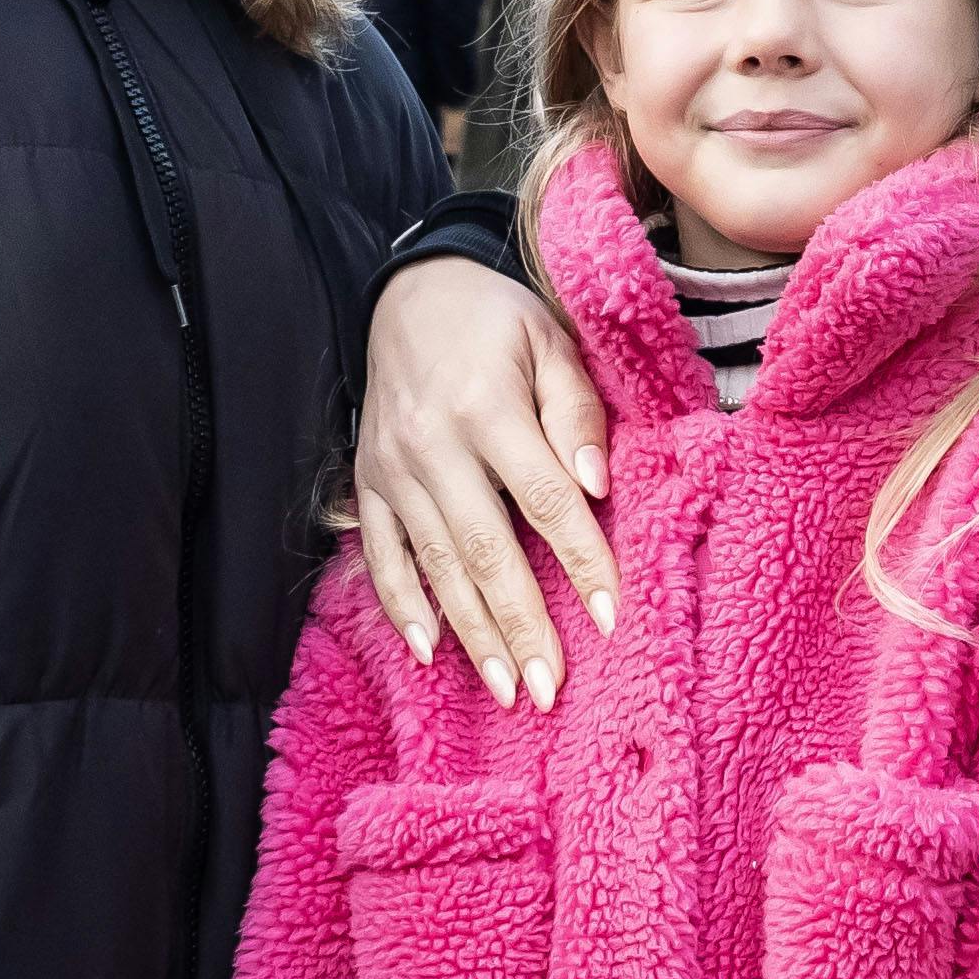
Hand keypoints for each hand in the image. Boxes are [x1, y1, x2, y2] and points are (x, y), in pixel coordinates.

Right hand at [353, 256, 616, 713]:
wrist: (409, 290)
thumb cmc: (498, 319)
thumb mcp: (552, 341)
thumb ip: (577, 411)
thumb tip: (597, 487)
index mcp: (488, 408)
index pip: (545, 500)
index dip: (581, 560)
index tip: (611, 617)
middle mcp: (434, 446)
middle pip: (485, 550)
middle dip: (522, 626)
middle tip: (552, 688)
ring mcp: (393, 470)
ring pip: (436, 565)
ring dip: (473, 634)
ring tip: (509, 688)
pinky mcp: (367, 483)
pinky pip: (381, 553)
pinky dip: (401, 604)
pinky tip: (429, 649)